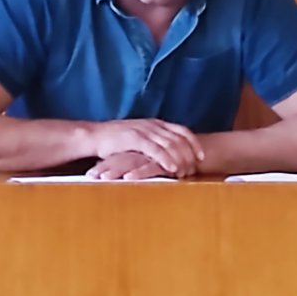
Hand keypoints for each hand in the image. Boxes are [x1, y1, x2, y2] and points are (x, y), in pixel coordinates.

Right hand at [89, 119, 204, 175]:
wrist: (94, 136)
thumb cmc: (115, 140)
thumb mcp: (138, 137)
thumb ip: (153, 142)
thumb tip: (167, 153)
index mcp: (155, 123)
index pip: (182, 131)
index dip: (194, 143)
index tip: (202, 156)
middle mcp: (152, 125)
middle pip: (179, 139)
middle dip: (189, 155)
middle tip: (195, 169)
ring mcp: (144, 131)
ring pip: (170, 144)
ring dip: (180, 159)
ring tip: (185, 172)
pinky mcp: (135, 139)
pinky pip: (155, 149)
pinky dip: (166, 159)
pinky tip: (172, 168)